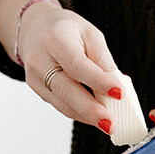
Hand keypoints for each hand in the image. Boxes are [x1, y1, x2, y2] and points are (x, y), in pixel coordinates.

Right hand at [0, 0, 124, 133]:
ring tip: (108, 124)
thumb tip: (116, 83)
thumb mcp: (89, 33)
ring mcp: (34, 77)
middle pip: (65, 89)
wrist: (35, 29)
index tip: (119, 93)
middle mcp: (40, 59)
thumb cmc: (66, 29)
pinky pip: (60, 105)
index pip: (76, 64)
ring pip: (62, 103)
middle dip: (90, 109)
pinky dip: (79, 113)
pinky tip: (94, 117)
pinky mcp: (36, 89)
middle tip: (111, 123)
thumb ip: (101, 57)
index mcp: (55, 39)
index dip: (98, 81)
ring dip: (86, 116)